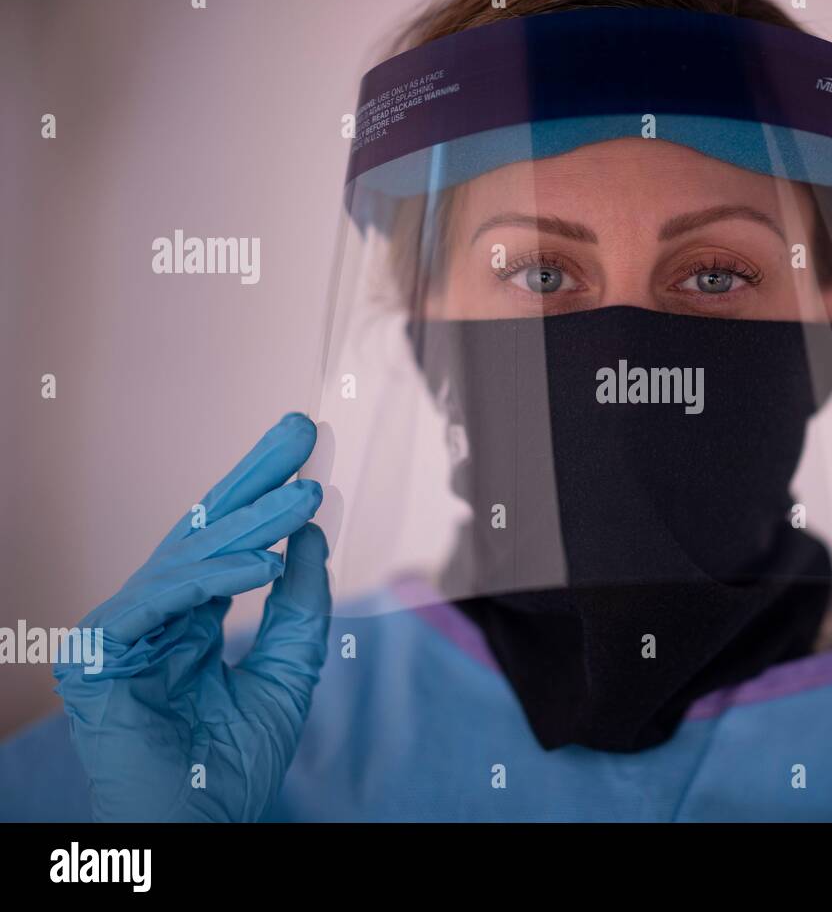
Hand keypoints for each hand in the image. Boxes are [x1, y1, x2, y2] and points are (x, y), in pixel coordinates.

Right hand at [53, 413, 329, 820]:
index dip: (266, 492)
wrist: (199, 826)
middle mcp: (152, 616)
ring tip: (305, 498)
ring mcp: (120, 632)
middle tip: (302, 428)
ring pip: (186, 558)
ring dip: (251, 525)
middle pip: (204, 529)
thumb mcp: (289, 669)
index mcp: (189, 618)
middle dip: (256, 477)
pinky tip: (262, 563)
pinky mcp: (95, 657)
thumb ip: (300, 604)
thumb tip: (312, 533)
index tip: (310, 449)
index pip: (229, 540)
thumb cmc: (233, 761)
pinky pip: (157, 602)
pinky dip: (210, 580)